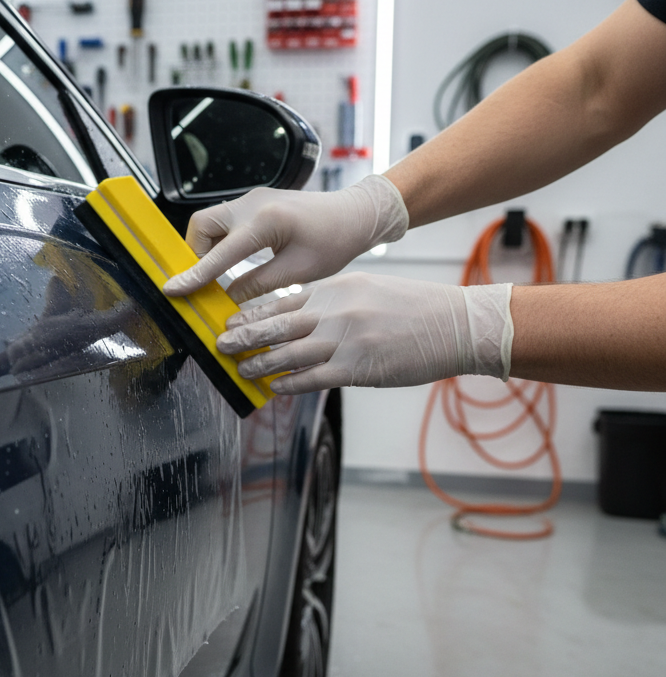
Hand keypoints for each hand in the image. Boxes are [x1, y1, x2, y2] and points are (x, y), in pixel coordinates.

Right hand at [161, 174, 408, 302]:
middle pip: (201, 225)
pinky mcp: (255, 202)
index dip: (194, 275)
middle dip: (194, 254)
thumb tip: (227, 299)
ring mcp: (252, 199)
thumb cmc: (335, 240)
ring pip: (210, 221)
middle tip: (200, 281)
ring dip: (206, 248)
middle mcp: (252, 204)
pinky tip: (232, 262)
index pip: (219, 253)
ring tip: (217, 275)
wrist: (355, 214)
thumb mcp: (298, 271)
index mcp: (265, 222)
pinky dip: (220, 241)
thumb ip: (258, 285)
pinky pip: (225, 220)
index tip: (173, 290)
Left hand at [215, 272, 512, 392]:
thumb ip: (332, 302)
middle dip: (245, 336)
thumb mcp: (367, 290)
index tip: (231, 321)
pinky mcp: (357, 368)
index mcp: (337, 288)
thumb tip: (299, 318)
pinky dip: (289, 383)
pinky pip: (313, 378)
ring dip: (260, 364)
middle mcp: (336, 312)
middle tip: (221, 344)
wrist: (455, 325)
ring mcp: (346, 340)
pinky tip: (274, 388)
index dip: (252, 313)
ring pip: (289, 354)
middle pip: (277, 325)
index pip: (283, 300)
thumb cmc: (413, 307)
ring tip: (241, 370)